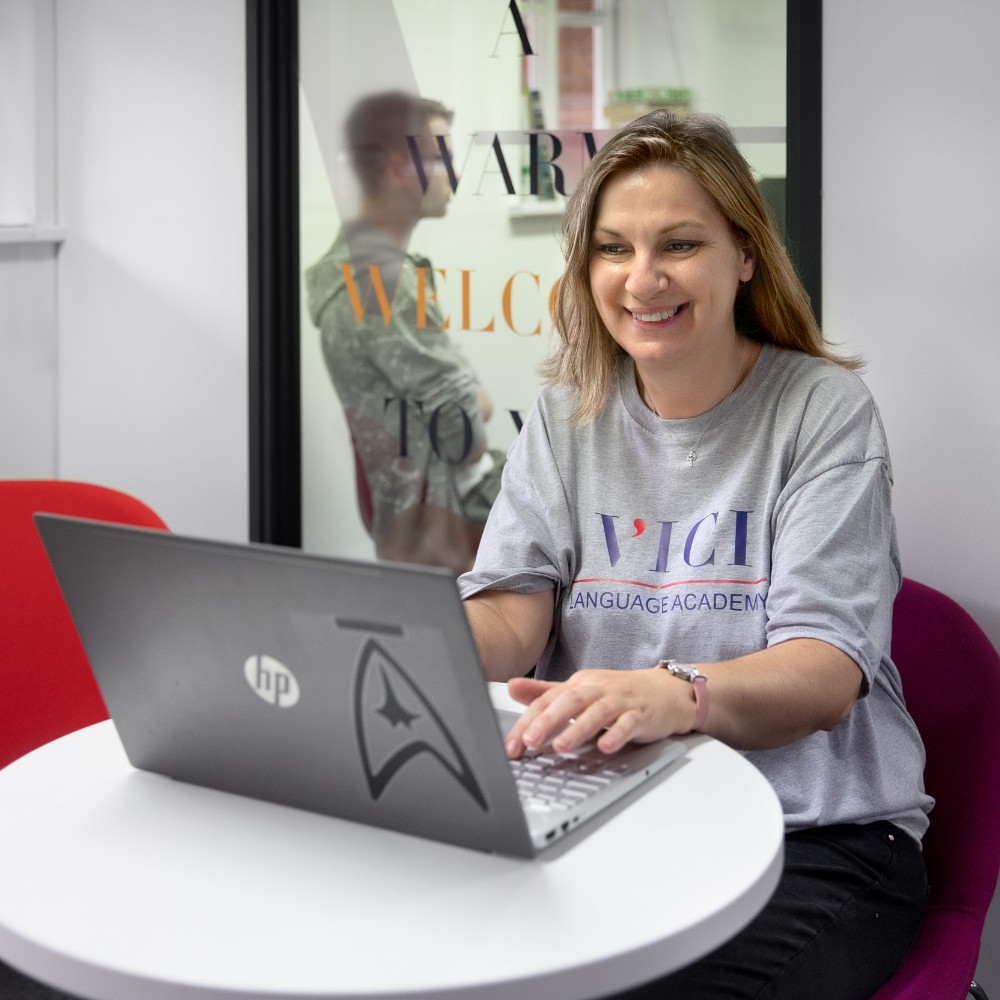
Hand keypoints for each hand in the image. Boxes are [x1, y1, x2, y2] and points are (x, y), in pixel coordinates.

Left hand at [502, 668, 697, 757]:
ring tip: (561, 746)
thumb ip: (546, 692)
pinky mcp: (642, 714)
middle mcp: (597, 689)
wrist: (664, 690)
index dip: (527, 722)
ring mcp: (620, 700)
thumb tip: (512, 687)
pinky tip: (606, 747)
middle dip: (548, 721)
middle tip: (530, 741)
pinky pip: (628, 723)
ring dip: (578, 728)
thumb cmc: (618, 693)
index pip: (547, 701)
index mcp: (579, 684)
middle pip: (569, 701)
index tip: (512, 745)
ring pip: (597, 712)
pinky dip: (617, 734)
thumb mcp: (580, 690)